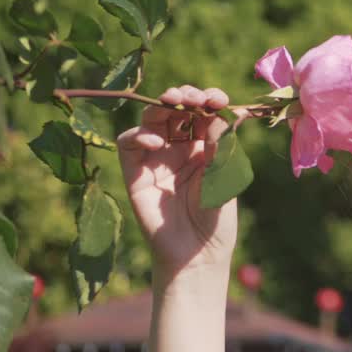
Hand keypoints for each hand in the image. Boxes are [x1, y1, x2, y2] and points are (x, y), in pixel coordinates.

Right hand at [116, 85, 237, 276]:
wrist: (196, 254)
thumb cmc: (216, 218)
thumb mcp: (223, 176)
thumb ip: (219, 144)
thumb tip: (219, 110)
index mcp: (206, 147)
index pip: (203, 112)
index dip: (209, 100)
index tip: (218, 99)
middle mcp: (180, 148)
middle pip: (176, 110)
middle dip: (184, 96)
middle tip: (193, 97)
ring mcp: (157, 158)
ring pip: (151, 120)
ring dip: (160, 106)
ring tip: (173, 103)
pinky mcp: (135, 172)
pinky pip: (129, 143)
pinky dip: (139, 134)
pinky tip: (157, 141)